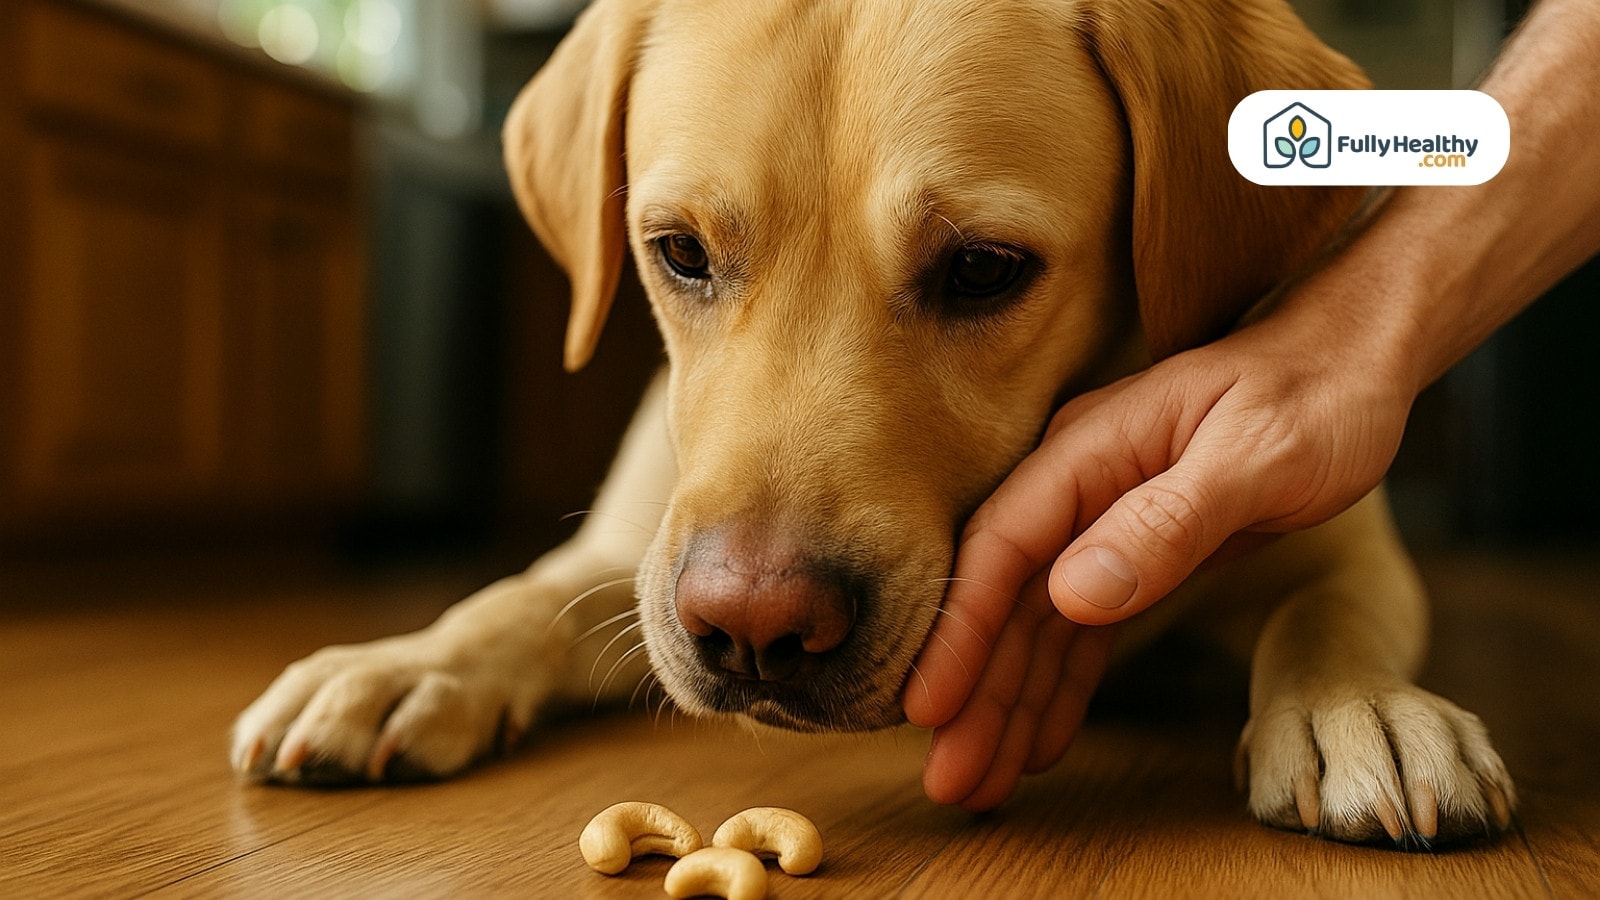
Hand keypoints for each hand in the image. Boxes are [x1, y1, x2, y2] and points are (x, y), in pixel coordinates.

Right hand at [904, 299, 1415, 809]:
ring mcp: (1100, 523)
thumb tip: (1073, 592)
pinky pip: (1082, 631)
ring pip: (1038, 627)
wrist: (1352, 365)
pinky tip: (1039, 743)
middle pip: (1007, 601)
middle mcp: (1077, 489)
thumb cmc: (1313, 397)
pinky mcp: (1134, 553)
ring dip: (1007, 704)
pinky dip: (1059, 688)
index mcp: (1088, 452)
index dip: (962, 630)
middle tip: (950, 780)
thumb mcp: (1254, 456)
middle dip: (974, 691)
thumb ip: (1166, 522)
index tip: (929, 704)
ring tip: (979, 784)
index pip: (1003, 548)